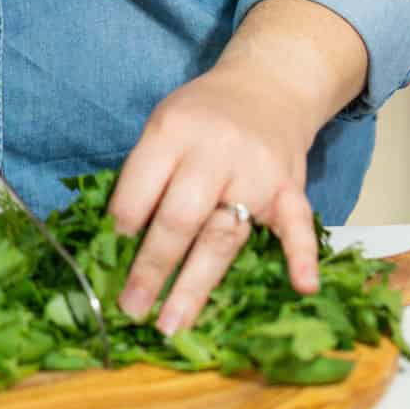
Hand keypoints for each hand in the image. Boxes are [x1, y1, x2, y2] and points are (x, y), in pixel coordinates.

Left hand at [106, 64, 320, 335]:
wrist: (266, 85)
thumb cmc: (203, 115)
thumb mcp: (164, 124)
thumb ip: (146, 173)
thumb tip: (116, 242)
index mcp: (174, 129)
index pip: (140, 186)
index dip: (121, 227)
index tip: (106, 262)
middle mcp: (215, 150)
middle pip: (179, 217)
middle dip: (151, 268)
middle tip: (131, 308)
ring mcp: (256, 171)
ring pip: (224, 234)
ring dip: (197, 284)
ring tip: (173, 324)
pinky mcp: (289, 187)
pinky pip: (298, 223)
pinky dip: (302, 255)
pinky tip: (303, 287)